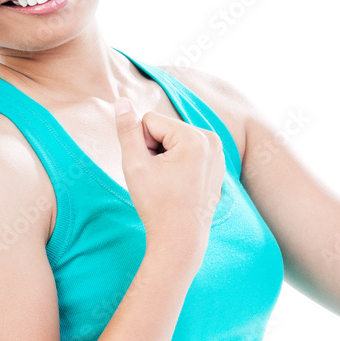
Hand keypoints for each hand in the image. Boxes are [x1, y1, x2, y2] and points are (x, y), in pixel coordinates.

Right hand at [114, 98, 225, 254]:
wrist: (181, 239)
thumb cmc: (157, 204)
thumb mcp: (134, 165)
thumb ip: (127, 130)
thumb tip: (121, 101)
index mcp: (195, 137)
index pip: (150, 121)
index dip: (141, 145)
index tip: (151, 171)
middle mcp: (212, 139)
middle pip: (165, 129)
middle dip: (155, 150)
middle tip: (160, 180)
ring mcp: (218, 152)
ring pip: (175, 140)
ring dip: (166, 158)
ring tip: (170, 184)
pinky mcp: (217, 163)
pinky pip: (188, 152)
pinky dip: (179, 165)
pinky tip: (181, 187)